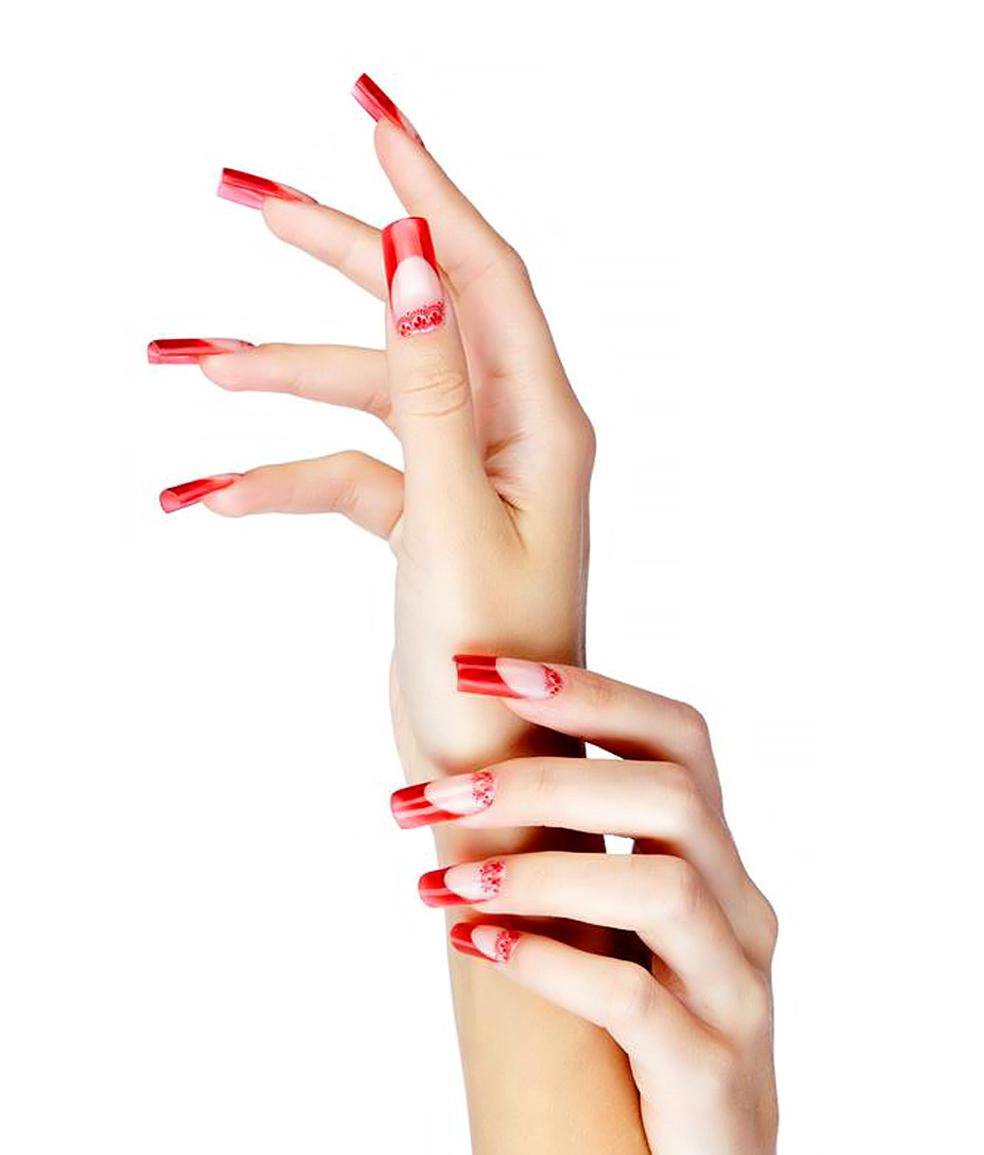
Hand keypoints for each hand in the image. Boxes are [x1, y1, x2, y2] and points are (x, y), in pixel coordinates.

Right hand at [151, 95, 594, 805]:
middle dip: (330, 253)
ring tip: (186, 358)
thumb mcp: (452, 521)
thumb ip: (432, 389)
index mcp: (542, 423)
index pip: (481, 272)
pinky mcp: (422, 518)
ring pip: (363, 393)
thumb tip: (413, 257)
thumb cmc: (493, 668)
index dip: (424, 189)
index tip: (368, 116)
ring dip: (277, 379)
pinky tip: (210, 498)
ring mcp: (462, 474)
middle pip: (411, 312)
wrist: (490, 773)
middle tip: (242, 194)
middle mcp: (510, 434)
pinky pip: (343, 472)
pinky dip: (281, 480)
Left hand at [405, 657, 788, 1154]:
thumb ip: (572, 851)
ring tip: (440, 881)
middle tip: (423, 796)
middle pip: (668, 797)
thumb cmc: (639, 1030)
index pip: (679, 737)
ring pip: (660, 889)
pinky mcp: (708, 1071)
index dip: (588, 691)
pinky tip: (478, 946)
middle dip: (538, 777)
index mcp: (716, 860)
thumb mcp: (613, 927)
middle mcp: (741, 910)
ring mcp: (734, 990)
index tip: (481, 669)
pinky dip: (550, 963)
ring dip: (538, 871)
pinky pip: (636, 1001)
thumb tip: (456, 770)